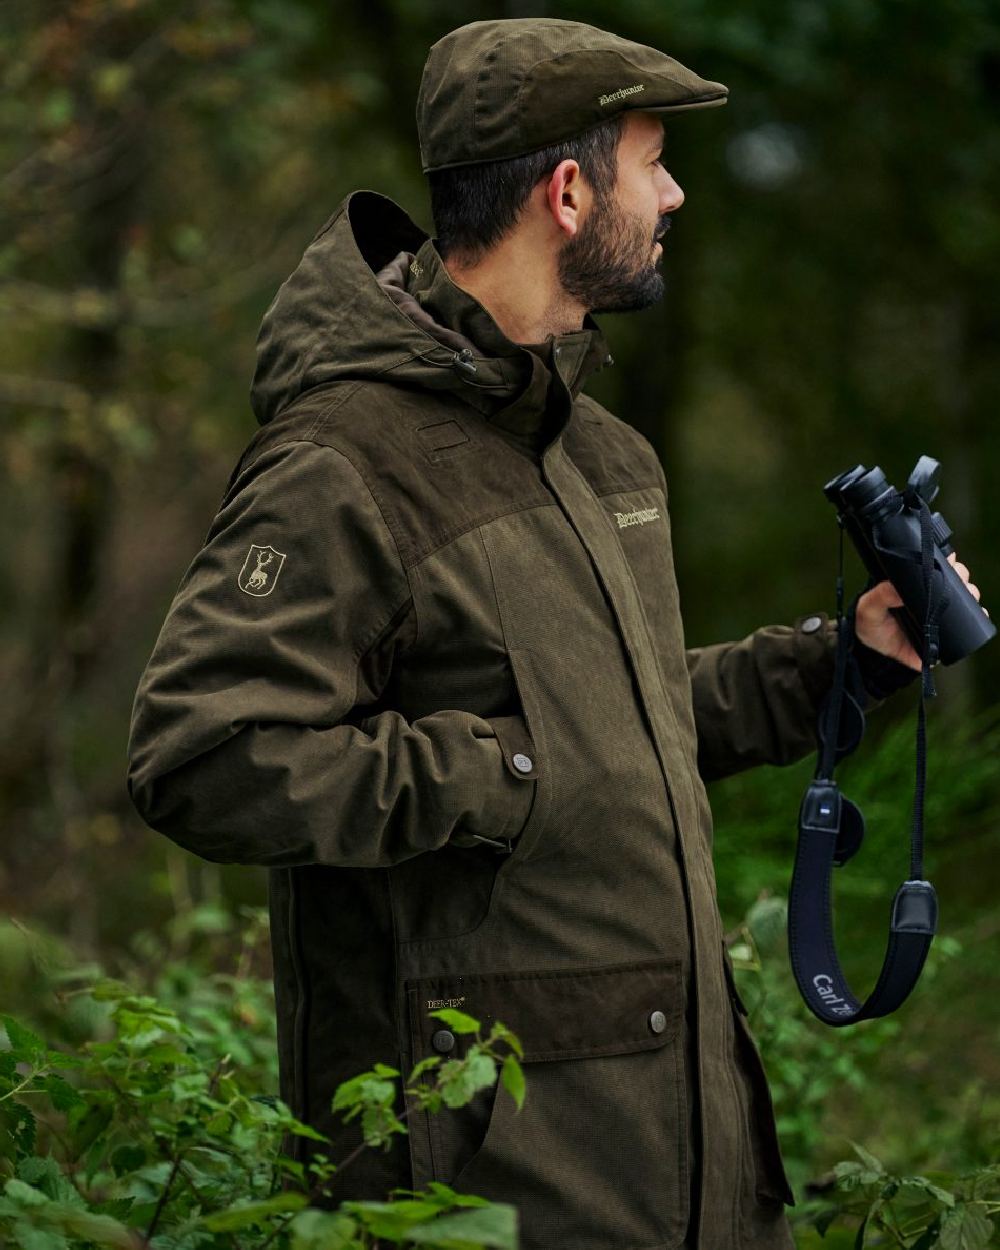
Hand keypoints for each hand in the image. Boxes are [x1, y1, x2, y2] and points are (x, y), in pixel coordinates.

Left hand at [855, 552, 985, 671]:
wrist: (877, 657)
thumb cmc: (871, 626)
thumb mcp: (869, 609)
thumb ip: (879, 596)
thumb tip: (896, 588)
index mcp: (913, 584)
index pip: (935, 565)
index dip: (946, 561)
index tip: (949, 561)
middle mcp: (930, 595)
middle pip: (956, 578)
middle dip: (961, 576)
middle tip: (957, 580)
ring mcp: (940, 613)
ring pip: (966, 597)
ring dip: (970, 594)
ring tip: (966, 596)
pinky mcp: (947, 634)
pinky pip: (968, 626)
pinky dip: (976, 618)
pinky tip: (976, 614)